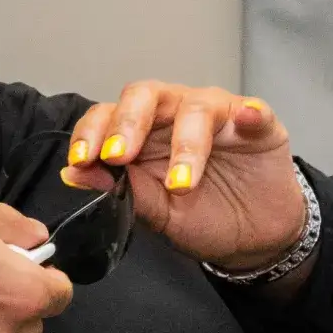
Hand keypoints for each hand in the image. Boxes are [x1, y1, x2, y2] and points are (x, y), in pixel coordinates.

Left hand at [62, 82, 305, 272]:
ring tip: (181, 184)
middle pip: (143, 95)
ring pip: (195, 107)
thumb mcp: (159, 214)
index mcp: (140, 130)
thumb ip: (123, 192)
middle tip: (118, 156)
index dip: (90, 133)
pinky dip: (250, 113)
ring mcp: (218, 112)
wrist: (254, 238)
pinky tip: (247, 118)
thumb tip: (73, 174)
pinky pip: (254, 111)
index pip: (107, 115)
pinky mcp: (259, 122)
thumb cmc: (202, 216)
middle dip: (126, 123)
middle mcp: (174, 111)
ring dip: (184, 144)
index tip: (81, 160)